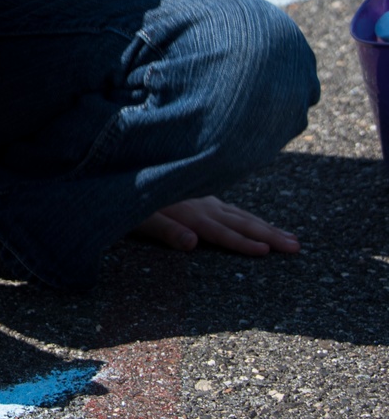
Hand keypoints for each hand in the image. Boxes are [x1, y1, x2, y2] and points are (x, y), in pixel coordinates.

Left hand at [132, 195, 299, 256]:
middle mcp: (201, 203)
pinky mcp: (198, 193)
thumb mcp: (138, 217)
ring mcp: (202, 197)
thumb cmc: (126, 197)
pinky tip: (251, 220)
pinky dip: (247, 216)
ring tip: (289, 237)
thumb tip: (192, 242)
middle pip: (240, 222)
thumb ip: (164, 229)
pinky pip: (230, 207)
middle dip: (269, 235)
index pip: (222, 232)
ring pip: (240, 213)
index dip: (244, 243)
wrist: (122, 165)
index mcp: (189, 212)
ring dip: (264, 226)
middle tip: (296, 246)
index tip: (268, 252)